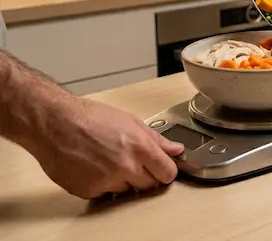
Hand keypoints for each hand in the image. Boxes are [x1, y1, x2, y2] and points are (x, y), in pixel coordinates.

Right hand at [28, 96, 183, 198]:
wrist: (54, 124)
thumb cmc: (89, 117)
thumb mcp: (130, 121)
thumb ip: (156, 139)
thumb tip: (176, 150)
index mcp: (140, 147)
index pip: (168, 173)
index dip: (166, 171)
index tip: (162, 168)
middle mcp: (126, 167)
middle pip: (150, 185)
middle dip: (145, 176)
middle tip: (132, 162)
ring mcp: (107, 181)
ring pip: (127, 191)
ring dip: (123, 180)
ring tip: (108, 161)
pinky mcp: (89, 191)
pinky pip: (105, 194)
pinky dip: (103, 185)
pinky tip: (94, 167)